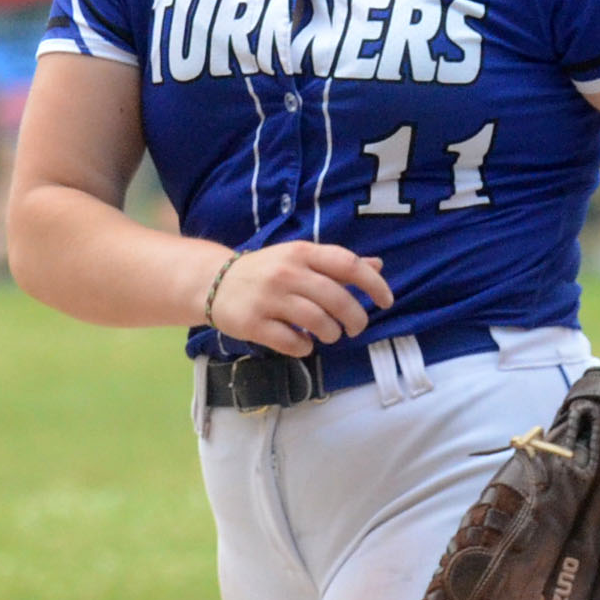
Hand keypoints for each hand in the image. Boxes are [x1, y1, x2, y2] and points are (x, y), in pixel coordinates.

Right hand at [208, 242, 393, 355]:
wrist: (213, 282)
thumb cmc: (267, 270)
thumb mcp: (301, 258)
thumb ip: (337, 264)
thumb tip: (378, 266)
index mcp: (302, 252)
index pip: (347, 264)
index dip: (373, 284)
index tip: (386, 301)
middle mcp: (286, 273)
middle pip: (336, 298)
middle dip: (355, 318)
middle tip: (357, 327)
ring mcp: (268, 299)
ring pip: (317, 322)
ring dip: (331, 333)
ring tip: (330, 335)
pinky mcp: (252, 324)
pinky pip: (291, 342)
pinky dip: (304, 347)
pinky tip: (304, 343)